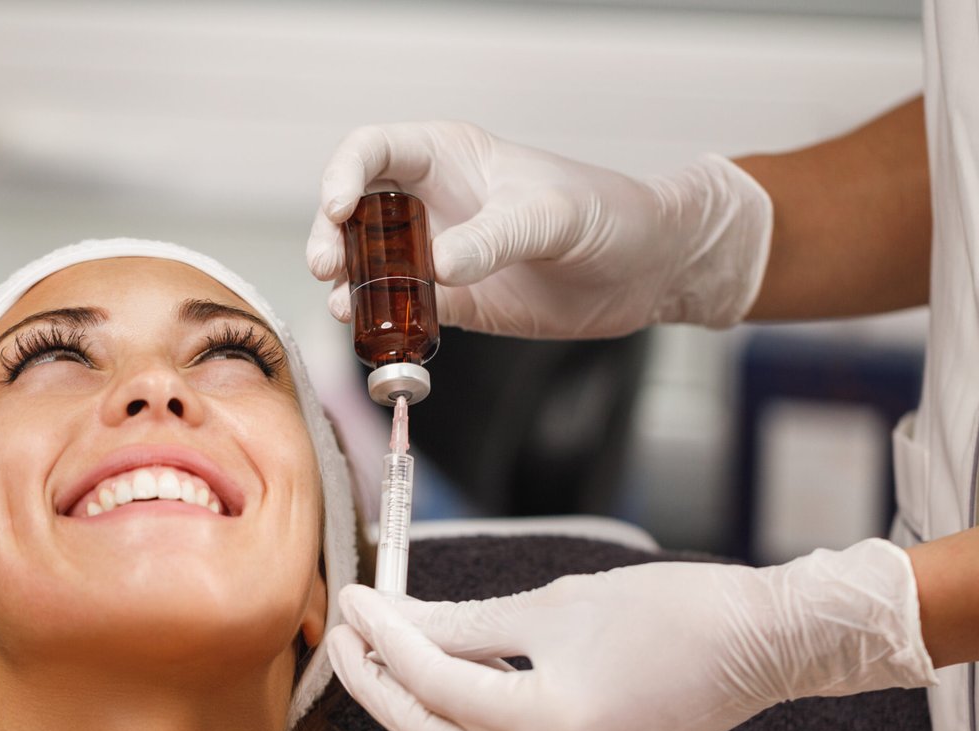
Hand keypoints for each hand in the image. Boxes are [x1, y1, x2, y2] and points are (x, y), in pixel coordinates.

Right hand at [305, 120, 773, 337]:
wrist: (650, 269)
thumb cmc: (610, 215)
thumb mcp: (553, 216)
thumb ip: (495, 237)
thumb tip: (438, 267)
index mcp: (450, 155)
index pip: (374, 151)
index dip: (344, 175)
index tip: (339, 206)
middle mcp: (434, 202)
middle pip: (355, 211)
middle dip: (332, 235)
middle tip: (328, 266)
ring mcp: (440, 253)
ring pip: (370, 264)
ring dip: (348, 283)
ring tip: (345, 304)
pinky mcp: (456, 303)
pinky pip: (403, 310)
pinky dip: (381, 322)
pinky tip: (373, 332)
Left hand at [325, 539, 936, 730]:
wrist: (762, 644)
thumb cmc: (672, 611)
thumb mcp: (554, 606)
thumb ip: (463, 624)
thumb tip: (393, 619)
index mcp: (547, 726)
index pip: (435, 682)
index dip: (385, 638)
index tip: (355, 599)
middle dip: (381, 686)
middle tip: (346, 634)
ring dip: (421, 700)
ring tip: (382, 645)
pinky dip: (471, 712)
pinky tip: (445, 670)